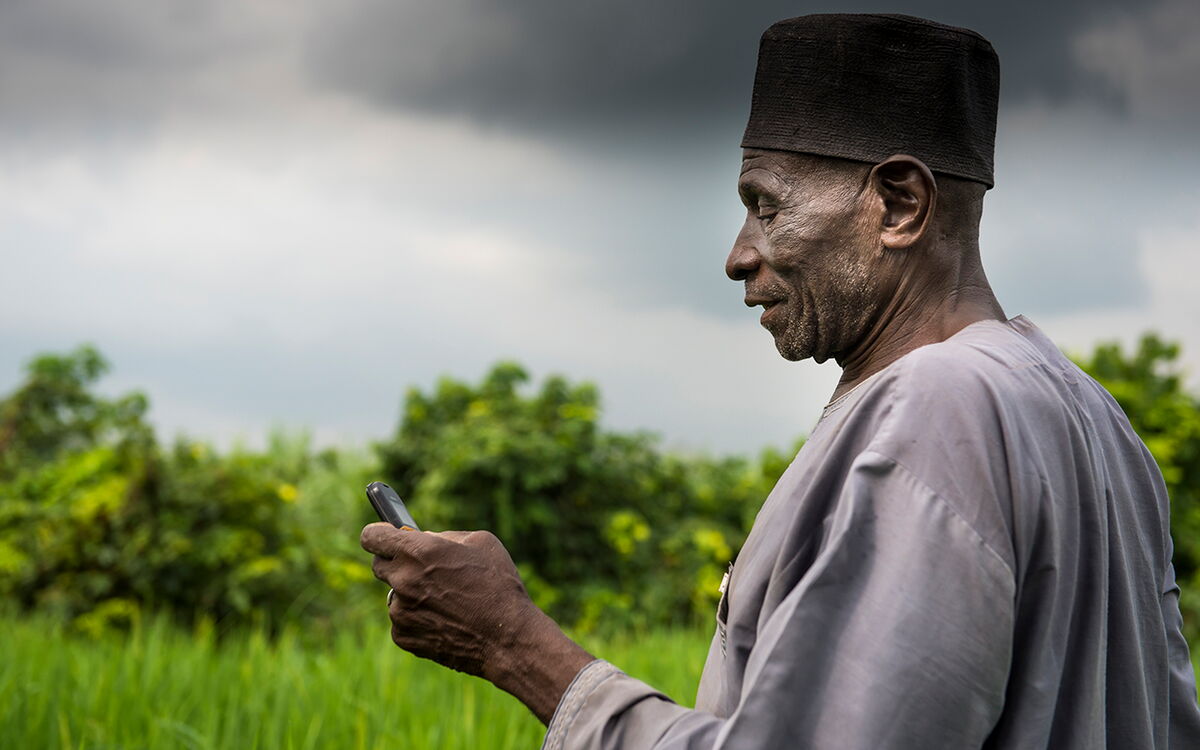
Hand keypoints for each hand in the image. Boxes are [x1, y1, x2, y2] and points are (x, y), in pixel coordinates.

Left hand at [360, 524, 593, 722]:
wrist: (506, 639)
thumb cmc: (499, 585)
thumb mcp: (481, 543)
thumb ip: (445, 536)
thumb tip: (424, 537)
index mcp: (419, 551)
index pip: (372, 536)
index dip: (378, 535)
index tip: (384, 537)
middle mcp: (403, 580)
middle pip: (379, 565)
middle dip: (396, 563)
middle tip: (420, 568)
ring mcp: (400, 611)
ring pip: (394, 595)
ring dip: (411, 593)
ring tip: (446, 602)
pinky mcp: (403, 636)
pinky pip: (402, 620)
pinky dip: (417, 618)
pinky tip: (445, 620)